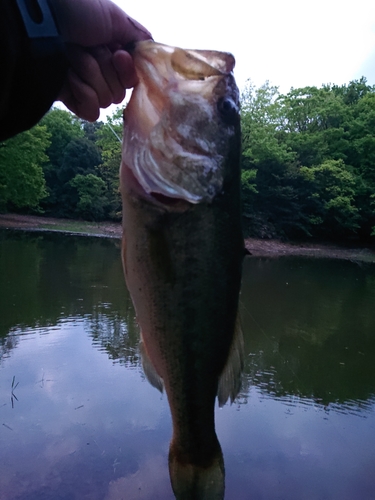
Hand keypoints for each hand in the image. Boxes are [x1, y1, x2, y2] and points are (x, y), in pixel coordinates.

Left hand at [50, 0, 151, 119]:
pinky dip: (83, 93)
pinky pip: (92, 111)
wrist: (42, 23)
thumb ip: (138, 37)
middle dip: (104, 69)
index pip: (131, 79)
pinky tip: (70, 76)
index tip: (117, 54)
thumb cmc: (77, 13)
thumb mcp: (115, 18)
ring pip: (106, 100)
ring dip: (90, 74)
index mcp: (111, 54)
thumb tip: (152, 52)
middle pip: (120, 92)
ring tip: (72, 56)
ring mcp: (84, 87)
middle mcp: (99, 71)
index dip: (127, 71)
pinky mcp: (71, 100)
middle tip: (88, 49)